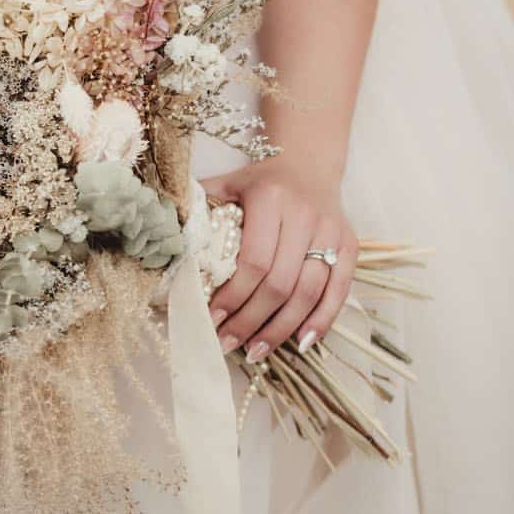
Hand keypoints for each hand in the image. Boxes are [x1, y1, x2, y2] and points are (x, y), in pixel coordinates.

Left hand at [199, 155, 356, 360]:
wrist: (306, 163)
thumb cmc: (257, 183)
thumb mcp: (224, 186)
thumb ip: (197, 209)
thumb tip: (162, 240)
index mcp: (270, 198)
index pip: (253, 261)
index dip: (233, 296)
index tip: (212, 320)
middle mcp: (305, 215)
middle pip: (280, 283)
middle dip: (251, 320)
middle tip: (227, 343)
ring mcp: (331, 231)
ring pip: (309, 292)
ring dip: (282, 328)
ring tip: (256, 350)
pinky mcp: (350, 245)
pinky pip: (340, 289)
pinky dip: (323, 319)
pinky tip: (302, 341)